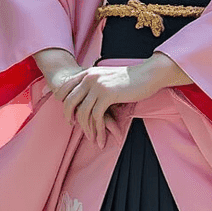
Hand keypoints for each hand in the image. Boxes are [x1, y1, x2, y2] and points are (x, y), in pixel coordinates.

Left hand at [50, 53, 190, 149]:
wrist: (148, 74)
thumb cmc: (131, 79)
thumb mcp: (108, 77)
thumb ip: (96, 83)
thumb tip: (88, 97)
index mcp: (88, 73)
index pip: (65, 88)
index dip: (63, 103)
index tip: (69, 115)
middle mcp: (89, 77)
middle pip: (69, 101)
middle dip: (69, 117)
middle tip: (73, 127)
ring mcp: (98, 85)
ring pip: (82, 112)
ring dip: (86, 128)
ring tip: (91, 138)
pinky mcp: (107, 94)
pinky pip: (96, 116)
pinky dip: (97, 129)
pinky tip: (101, 138)